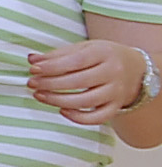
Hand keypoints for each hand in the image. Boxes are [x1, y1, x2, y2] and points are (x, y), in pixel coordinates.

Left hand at [28, 39, 146, 124]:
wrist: (134, 68)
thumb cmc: (102, 57)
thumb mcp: (84, 48)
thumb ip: (58, 55)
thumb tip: (32, 59)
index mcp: (104, 53)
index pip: (76, 61)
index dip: (52, 67)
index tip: (33, 69)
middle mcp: (113, 72)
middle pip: (78, 82)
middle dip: (50, 84)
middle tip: (32, 83)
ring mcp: (116, 91)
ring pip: (85, 101)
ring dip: (57, 100)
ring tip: (39, 95)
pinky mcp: (116, 107)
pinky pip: (97, 118)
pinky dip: (78, 118)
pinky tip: (61, 110)